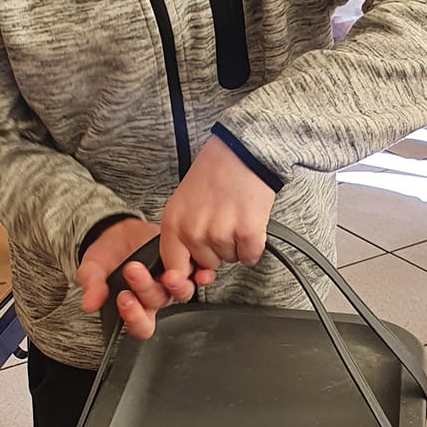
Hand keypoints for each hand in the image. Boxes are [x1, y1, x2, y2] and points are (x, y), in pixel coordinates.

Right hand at [77, 216, 214, 341]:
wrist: (118, 231)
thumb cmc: (106, 257)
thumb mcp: (92, 269)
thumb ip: (92, 285)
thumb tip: (89, 304)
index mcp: (134, 307)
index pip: (140, 326)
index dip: (135, 317)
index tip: (123, 298)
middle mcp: (155, 299)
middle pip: (157, 303)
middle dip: (144, 288)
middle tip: (132, 270)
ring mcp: (170, 282)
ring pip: (179, 292)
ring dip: (175, 285)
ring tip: (167, 273)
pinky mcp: (185, 265)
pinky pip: (198, 274)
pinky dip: (201, 274)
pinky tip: (200, 270)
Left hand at [159, 134, 275, 281]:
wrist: (241, 152)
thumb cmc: (214, 175)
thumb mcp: (183, 204)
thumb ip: (182, 238)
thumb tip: (191, 274)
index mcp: (173, 224)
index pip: (173, 268)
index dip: (187, 272)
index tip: (196, 268)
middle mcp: (193, 232)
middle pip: (208, 265)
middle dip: (216, 249)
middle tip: (220, 218)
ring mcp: (220, 233)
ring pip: (230, 260)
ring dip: (235, 243)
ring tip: (233, 214)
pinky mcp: (247, 232)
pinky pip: (250, 256)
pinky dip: (253, 244)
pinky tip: (248, 221)